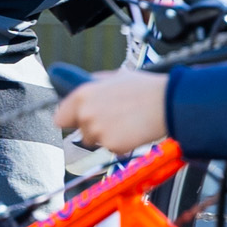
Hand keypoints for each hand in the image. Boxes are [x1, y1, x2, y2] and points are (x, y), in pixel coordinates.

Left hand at [54, 68, 169, 153]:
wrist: (166, 103)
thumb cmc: (144, 89)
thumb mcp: (115, 77)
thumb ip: (94, 85)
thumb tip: (86, 87)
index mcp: (83, 95)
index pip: (60, 118)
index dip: (70, 120)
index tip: (76, 121)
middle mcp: (86, 114)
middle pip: (80, 132)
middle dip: (93, 129)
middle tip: (113, 119)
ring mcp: (98, 131)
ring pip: (96, 141)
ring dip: (108, 136)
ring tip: (126, 122)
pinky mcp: (112, 145)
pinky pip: (112, 149)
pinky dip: (121, 144)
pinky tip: (133, 130)